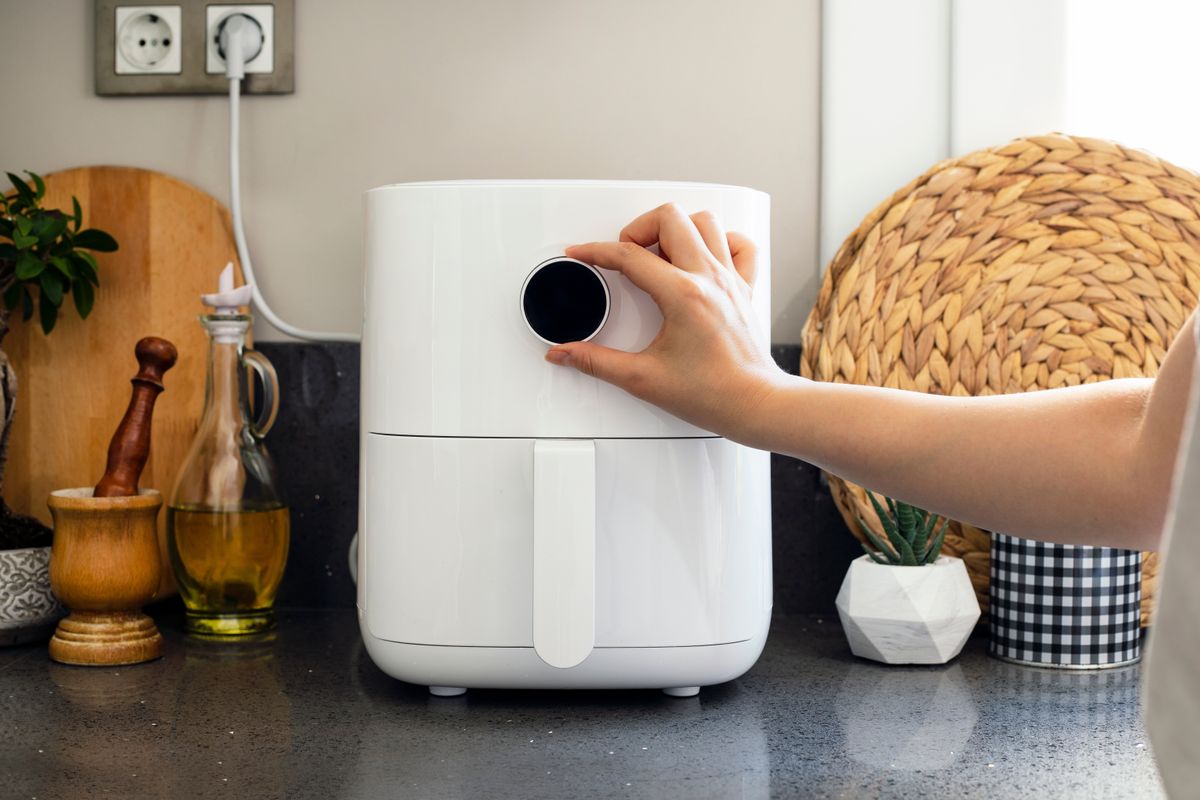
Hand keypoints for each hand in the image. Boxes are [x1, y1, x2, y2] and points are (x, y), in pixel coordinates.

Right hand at [546, 203, 784, 443]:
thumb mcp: (642, 378)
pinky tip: (700, 256)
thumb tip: (566, 352)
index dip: (596, 251)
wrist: (754, 404)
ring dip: (675, 228)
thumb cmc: (712, 393)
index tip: (582, 253)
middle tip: (624, 254)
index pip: (630, 256)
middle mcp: (709, 279)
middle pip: (670, 218)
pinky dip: (718, 240)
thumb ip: (597, 362)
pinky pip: (739, 244)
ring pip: (705, 221)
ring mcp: (730, 279)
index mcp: (683, 295)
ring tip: (657, 252)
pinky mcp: (744, 288)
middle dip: (637, 228)